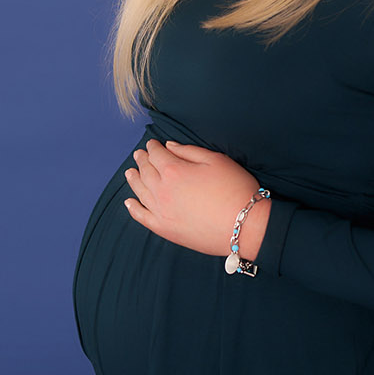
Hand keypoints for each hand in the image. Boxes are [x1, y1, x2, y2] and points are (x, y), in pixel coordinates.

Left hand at [123, 139, 270, 260]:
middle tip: (139, 155)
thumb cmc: (235, 189)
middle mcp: (162, 190)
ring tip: (130, 172)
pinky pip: (142, 217)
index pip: (157, 155)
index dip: (153, 147)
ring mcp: (161, 211)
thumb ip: (189, 151)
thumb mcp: (216, 161)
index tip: (151, 144)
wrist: (244, 226)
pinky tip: (129, 202)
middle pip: (146, 172)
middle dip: (142, 161)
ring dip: (134, 180)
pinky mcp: (165, 230)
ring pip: (140, 192)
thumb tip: (169, 146)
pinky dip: (133, 208)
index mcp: (174, 171)